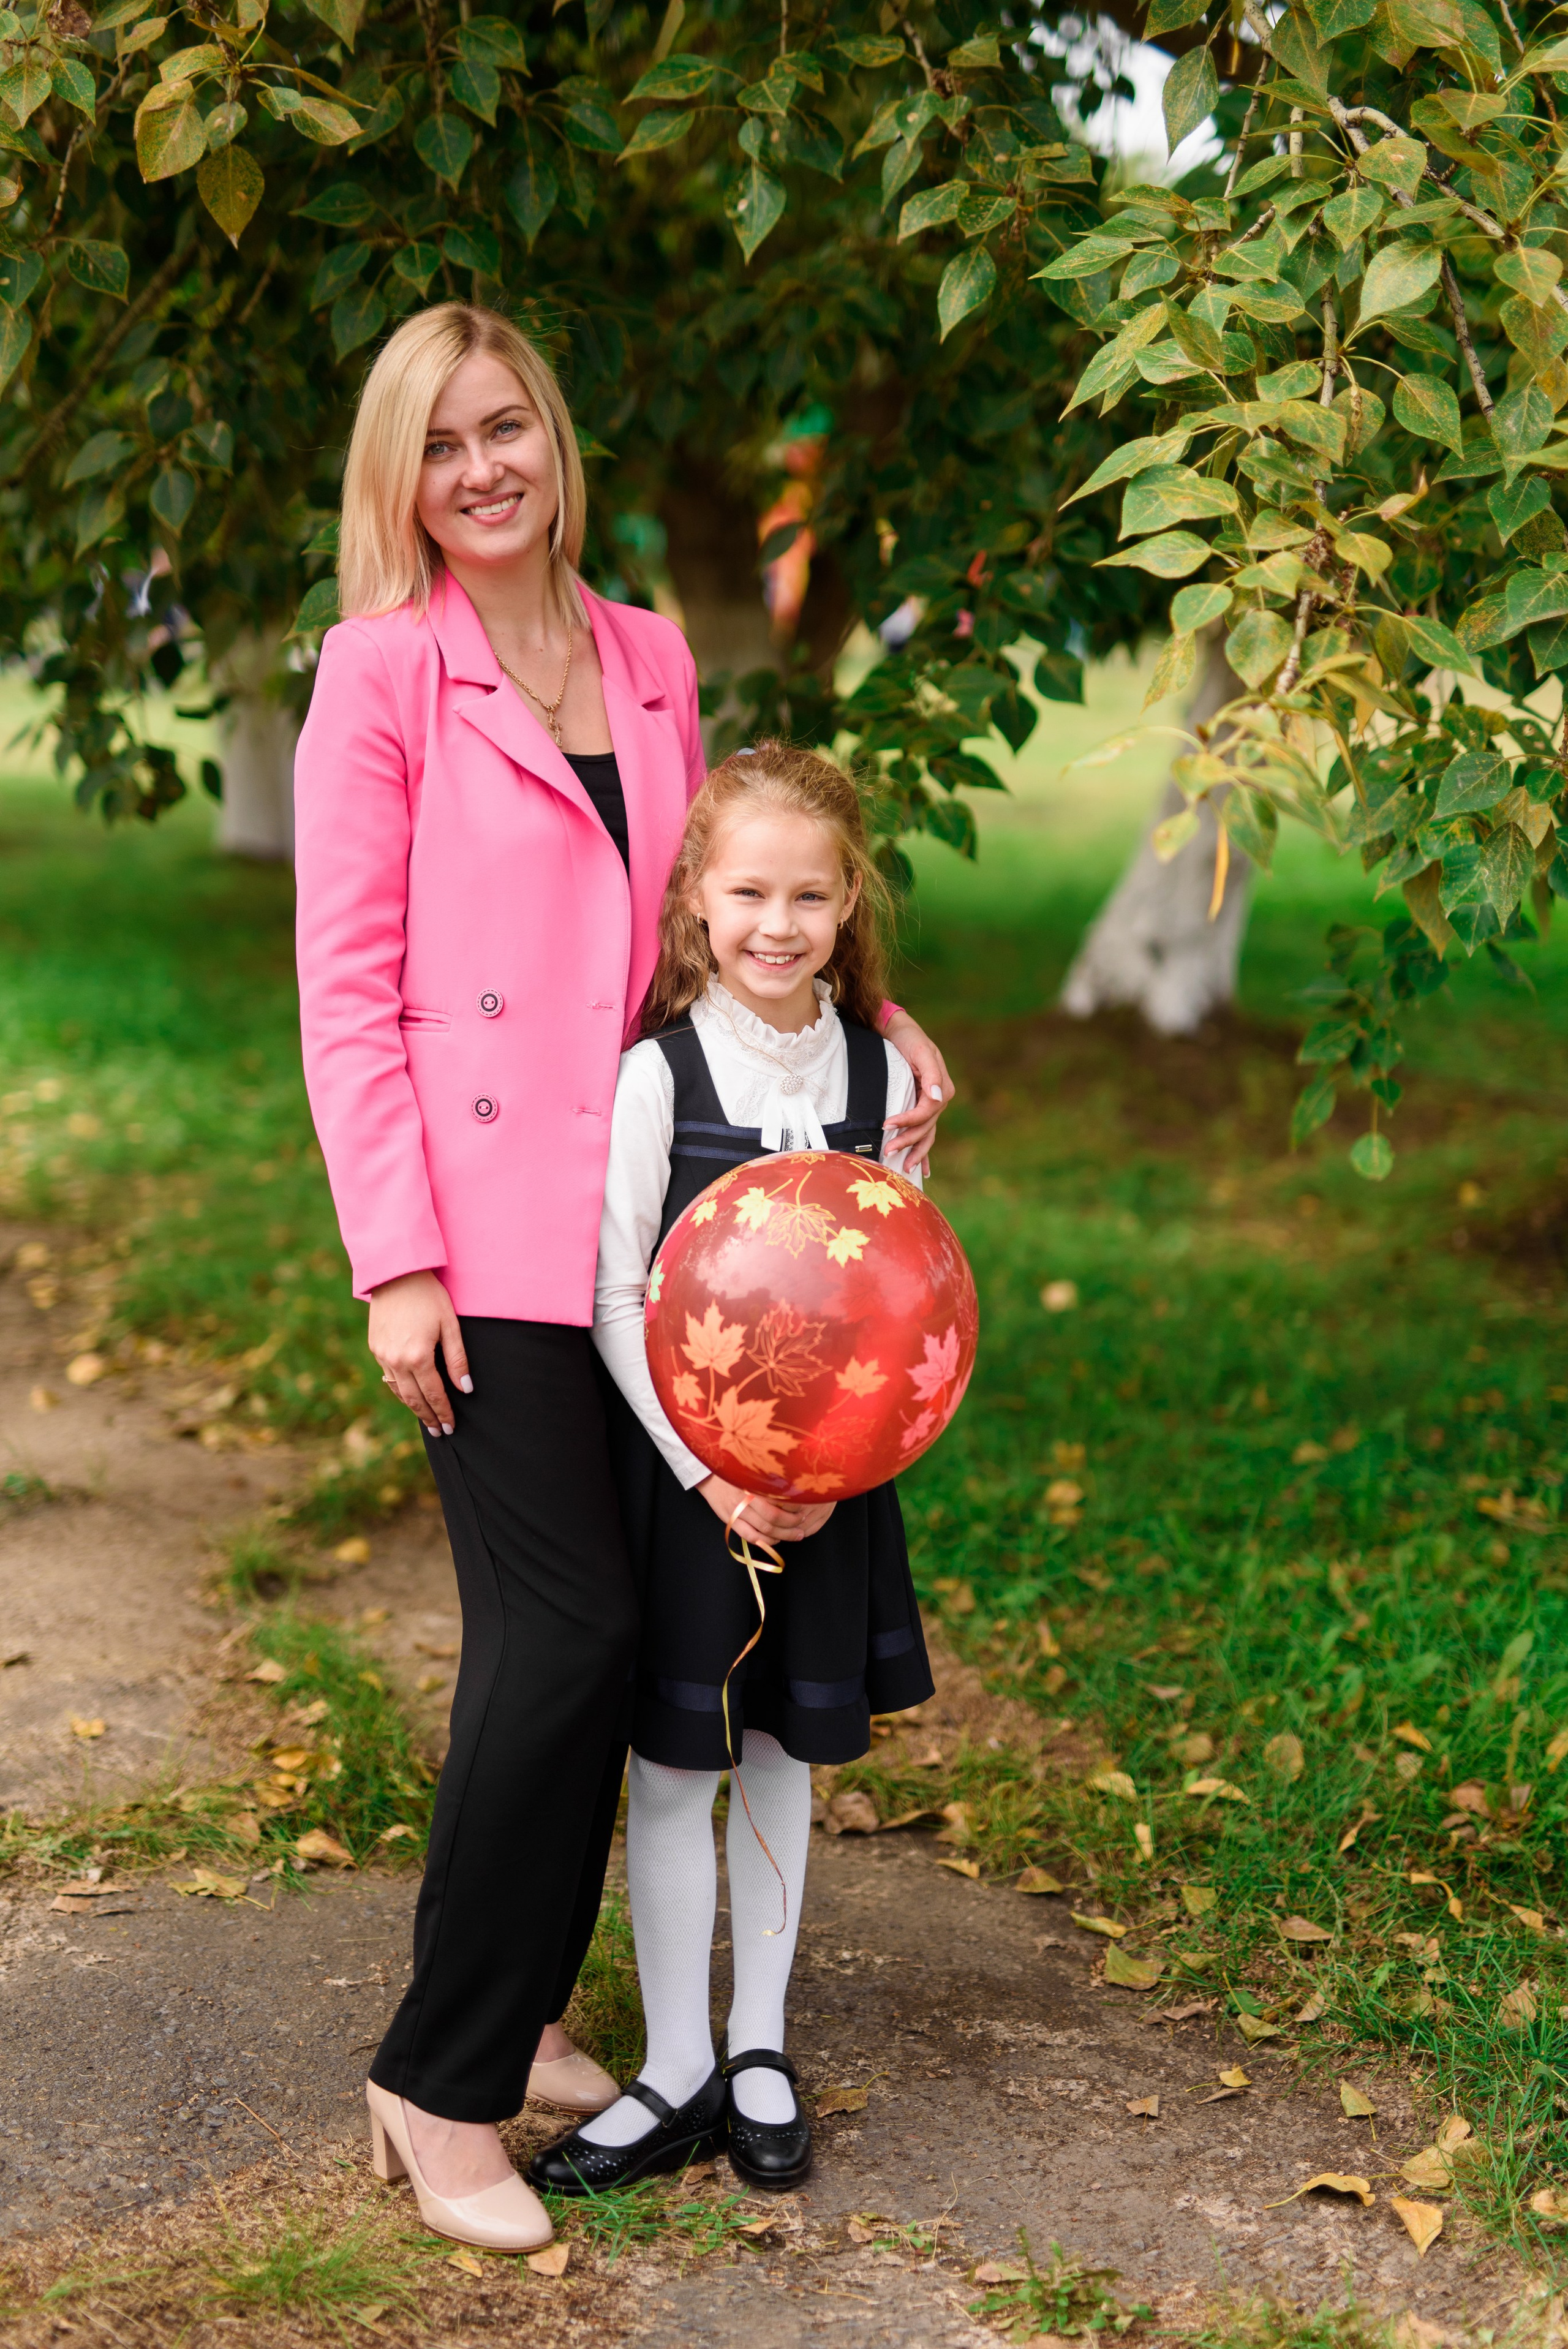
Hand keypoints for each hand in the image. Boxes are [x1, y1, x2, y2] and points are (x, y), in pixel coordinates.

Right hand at [368, 1269, 470, 1435]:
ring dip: (413, 1406)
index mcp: (418, 1356)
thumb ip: (458, 1359)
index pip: (434, 1394)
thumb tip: (466, 1388)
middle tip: (440, 1432)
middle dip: (428, 1417)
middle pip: (414, 1399)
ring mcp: (382, 1355)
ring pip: (398, 1391)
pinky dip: (399, 1389)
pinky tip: (409, 1394)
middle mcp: (396, 1360)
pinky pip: (388, 1376)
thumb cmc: (429, 1296)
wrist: (396, 1274)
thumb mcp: (450, 1325)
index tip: (451, 1427)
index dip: (443, 1412)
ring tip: (426, 1419)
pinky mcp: (375, 1347)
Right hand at [697, 1475, 834, 1543]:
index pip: (778, 1501)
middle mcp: (745, 1498)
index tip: (804, 1511)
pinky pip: (750, 1536)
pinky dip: (765, 1541)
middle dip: (791, 1526)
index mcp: (754, 1484)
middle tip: (802, 1527)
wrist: (708, 1476)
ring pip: (763, 1530)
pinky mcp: (730, 1520)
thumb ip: (769, 1482)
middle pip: (773, 1519)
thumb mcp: (753, 1472)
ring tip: (795, 1535)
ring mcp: (737, 1511)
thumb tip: (793, 1491)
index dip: (793, 1509)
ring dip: (782, 1536)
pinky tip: (774, 1540)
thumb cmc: (735, 1471)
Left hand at [880, 1008, 952, 1176]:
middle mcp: (940, 1099)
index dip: (908, 1121)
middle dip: (908, 1141)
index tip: (886, 1124)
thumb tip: (937, 1097)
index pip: (926, 1112)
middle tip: (888, 1150)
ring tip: (904, 1167)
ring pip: (927, 1134)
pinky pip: (926, 1132)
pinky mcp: (922, 1107)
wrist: (899, 1032)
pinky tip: (924, 1168)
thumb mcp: (921, 1051)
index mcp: (942, 1088)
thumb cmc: (909, 1039)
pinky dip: (924, 1150)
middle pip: (926, 1127)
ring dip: (917, 1152)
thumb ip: (932, 1074)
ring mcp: (932, 1105)